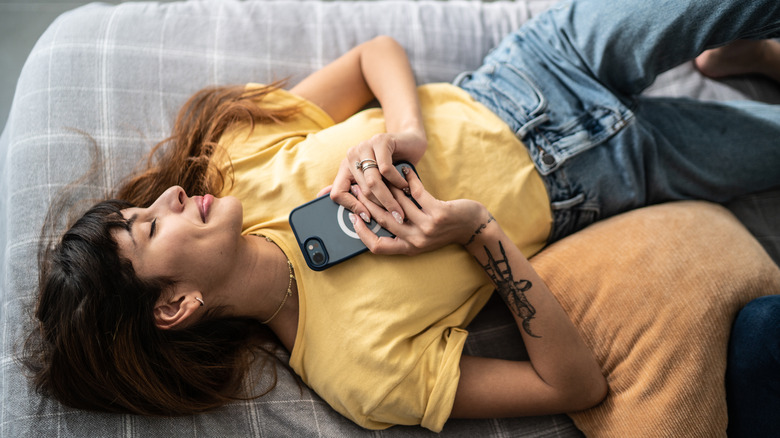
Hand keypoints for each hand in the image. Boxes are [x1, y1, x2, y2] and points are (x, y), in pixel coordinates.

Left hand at [329, 130, 426, 224]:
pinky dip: (397, 181)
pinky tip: (405, 187)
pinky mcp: (380, 140)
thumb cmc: (393, 164)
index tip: (368, 218)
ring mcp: (365, 146)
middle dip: (379, 207)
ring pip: (372, 181)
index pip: (337, 193)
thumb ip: (352, 189)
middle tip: (394, 217)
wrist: (410, 142)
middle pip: (360, 190)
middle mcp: (352, 155)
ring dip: (389, 198)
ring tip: (400, 208)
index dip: (352, 208)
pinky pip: (385, 169)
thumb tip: (321, 196)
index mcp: (346, 166)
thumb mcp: (374, 179)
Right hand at [349, 166, 487, 255]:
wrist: (474, 227)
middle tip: (359, 185)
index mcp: (409, 248)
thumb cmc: (445, 228)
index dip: (362, 233)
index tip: (352, 216)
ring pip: (398, 203)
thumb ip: (401, 229)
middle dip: (368, 201)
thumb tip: (375, 216)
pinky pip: (416, 192)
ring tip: (378, 173)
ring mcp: (428, 228)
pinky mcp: (439, 213)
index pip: (377, 247)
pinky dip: (409, 178)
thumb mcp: (421, 235)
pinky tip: (405, 169)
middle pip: (383, 220)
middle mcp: (416, 241)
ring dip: (386, 185)